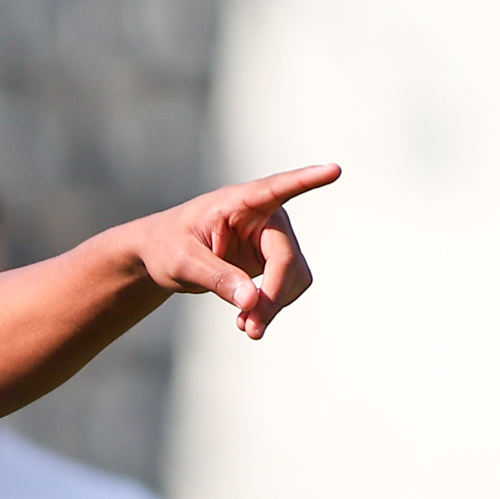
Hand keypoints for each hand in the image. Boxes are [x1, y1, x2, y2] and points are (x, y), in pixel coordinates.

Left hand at [133, 163, 339, 339]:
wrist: (165, 254)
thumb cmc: (168, 246)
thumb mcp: (182, 262)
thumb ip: (216, 278)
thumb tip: (251, 301)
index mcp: (240, 201)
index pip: (277, 188)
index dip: (307, 180)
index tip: (334, 170)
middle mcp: (266, 214)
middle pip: (286, 257)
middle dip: (273, 295)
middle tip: (252, 328)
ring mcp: (274, 237)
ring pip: (295, 275)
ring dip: (276, 305)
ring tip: (248, 327)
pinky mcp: (274, 259)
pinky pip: (288, 286)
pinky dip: (273, 306)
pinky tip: (250, 318)